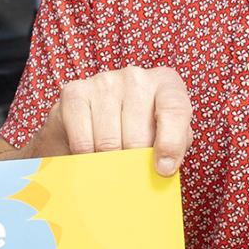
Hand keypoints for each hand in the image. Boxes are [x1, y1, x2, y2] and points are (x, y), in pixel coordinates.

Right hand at [32, 66, 192, 175]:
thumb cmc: (139, 131)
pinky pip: (83, 140)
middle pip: (138, 136)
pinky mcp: (74, 92)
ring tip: (110, 162)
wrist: (93, 119)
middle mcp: (136, 76)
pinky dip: (86, 157)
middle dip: (133, 163)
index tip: (162, 170)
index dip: (170, 143)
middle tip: (130, 172)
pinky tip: (91, 155)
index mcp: (166, 83)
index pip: (174, 109)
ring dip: (109, 162)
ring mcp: (104, 81)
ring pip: (109, 141)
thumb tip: (163, 168)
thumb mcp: (166, 137)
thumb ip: (174, 148)